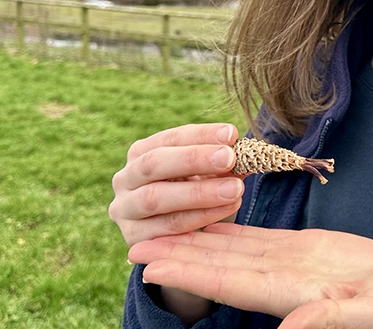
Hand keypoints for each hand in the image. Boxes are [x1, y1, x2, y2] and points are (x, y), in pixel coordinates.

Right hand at [108, 123, 245, 246]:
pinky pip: (165, 228)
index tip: (231, 134)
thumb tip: (248, 150)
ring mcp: (125, 209)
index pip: (169, 138)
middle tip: (230, 158)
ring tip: (235, 189)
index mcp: (141, 153)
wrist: (180, 238)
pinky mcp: (134, 238)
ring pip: (156, 197)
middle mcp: (125, 178)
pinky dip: (199, 218)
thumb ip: (221, 163)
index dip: (200, 135)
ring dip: (199, 192)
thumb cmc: (196, 194)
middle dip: (194, 159)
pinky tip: (227, 209)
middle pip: (154, 163)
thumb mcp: (206, 174)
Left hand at [128, 223, 372, 328]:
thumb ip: (332, 320)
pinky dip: (231, 231)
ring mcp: (291, 268)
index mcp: (296, 295)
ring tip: (159, 232)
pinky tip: (209, 223)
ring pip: (235, 251)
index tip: (149, 265)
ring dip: (197, 242)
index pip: (232, 283)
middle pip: (222, 267)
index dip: (191, 273)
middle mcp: (284, 283)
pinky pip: (258, 240)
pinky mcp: (304, 254)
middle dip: (180, 256)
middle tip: (133, 247)